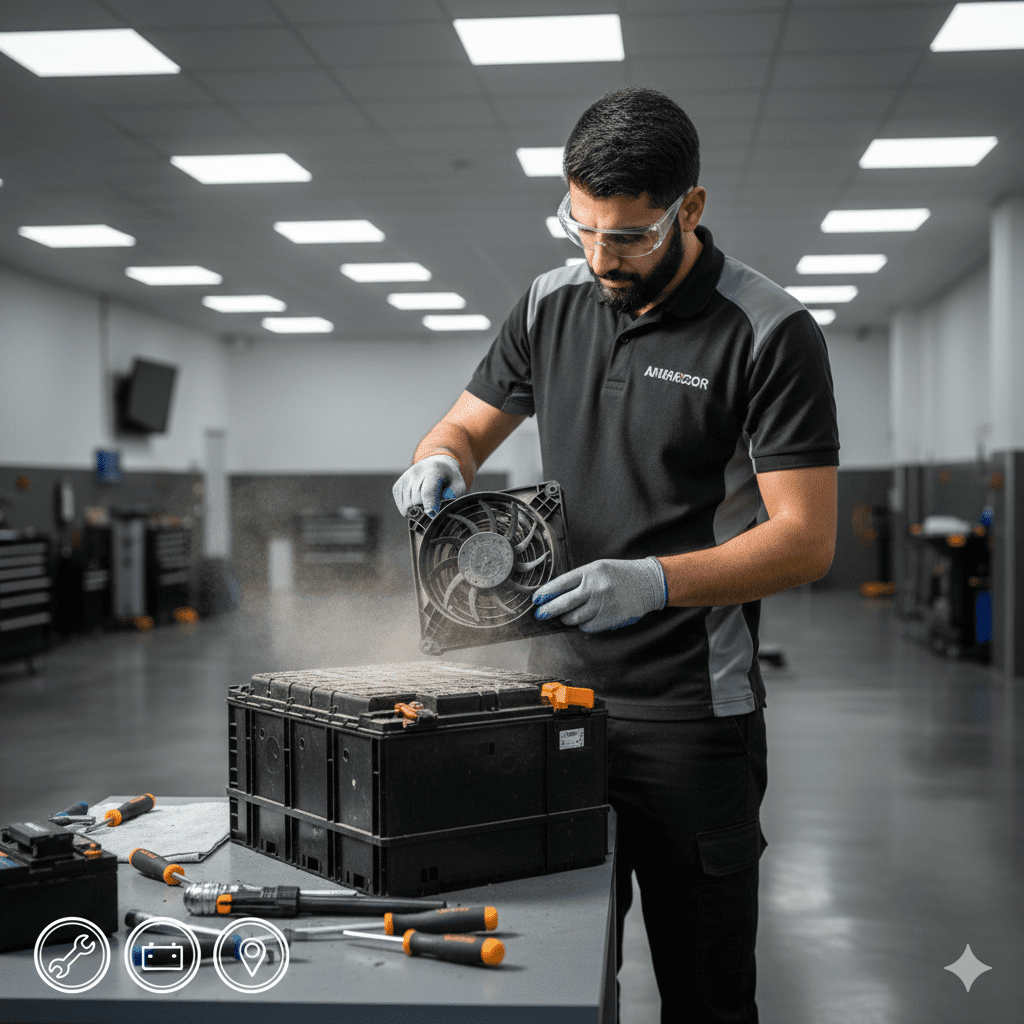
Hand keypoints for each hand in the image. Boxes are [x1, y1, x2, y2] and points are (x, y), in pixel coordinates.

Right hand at [392, 454, 466, 516]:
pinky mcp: (397, 487)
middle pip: (416, 501)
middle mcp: (416, 472)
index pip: (428, 491)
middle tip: (436, 509)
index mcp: (434, 470)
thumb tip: (437, 513)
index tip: (432, 516)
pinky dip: (411, 511)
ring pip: (407, 507)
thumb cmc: (450, 480)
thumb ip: (451, 499)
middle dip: (426, 510)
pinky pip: (402, 508)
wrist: (437, 465)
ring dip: (419, 511)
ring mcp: (404, 479)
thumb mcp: (458, 487)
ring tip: (429, 504)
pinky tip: (420, 503)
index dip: (430, 506)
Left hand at [532, 557, 667, 632]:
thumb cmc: (619, 574)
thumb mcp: (598, 568)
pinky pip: (587, 627)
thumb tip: (555, 595)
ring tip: (565, 616)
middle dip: (548, 611)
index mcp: (590, 572)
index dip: (545, 593)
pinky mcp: (609, 618)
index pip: (560, 584)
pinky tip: (585, 619)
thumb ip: (579, 579)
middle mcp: (595, 588)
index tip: (536, 599)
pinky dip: (582, 625)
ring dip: (566, 619)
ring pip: (574, 618)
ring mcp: (602, 605)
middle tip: (540, 614)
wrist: (647, 583)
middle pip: (563, 604)